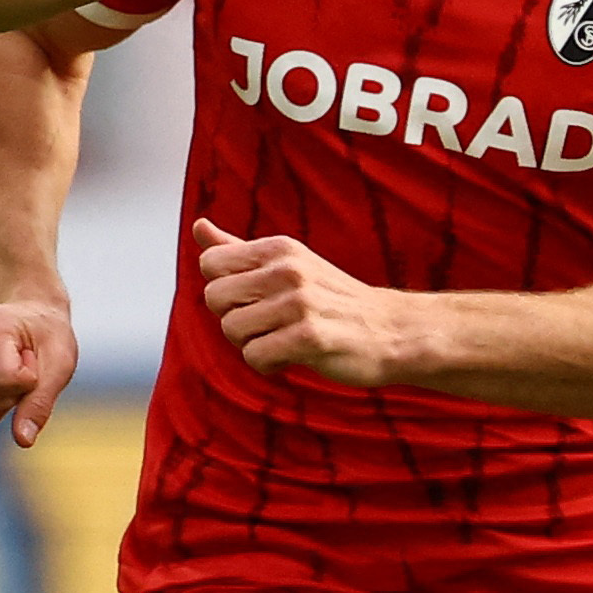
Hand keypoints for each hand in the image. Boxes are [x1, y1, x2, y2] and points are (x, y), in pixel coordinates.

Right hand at [0, 299, 80, 444]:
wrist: (25, 316)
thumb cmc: (46, 338)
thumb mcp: (60, 363)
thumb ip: (40, 402)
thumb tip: (22, 440)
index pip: (3, 383)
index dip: (29, 384)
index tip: (33, 361)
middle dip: (12, 398)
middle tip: (21, 369)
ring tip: (5, 376)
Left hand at [194, 216, 414, 386]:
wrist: (392, 330)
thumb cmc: (332, 299)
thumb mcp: (288, 263)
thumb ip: (240, 249)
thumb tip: (199, 227)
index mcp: (279, 249)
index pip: (210, 263)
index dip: (224, 289)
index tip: (253, 299)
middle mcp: (288, 270)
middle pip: (214, 297)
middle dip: (233, 318)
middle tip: (266, 325)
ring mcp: (300, 303)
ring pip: (231, 329)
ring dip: (251, 344)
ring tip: (282, 340)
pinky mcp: (310, 337)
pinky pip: (255, 356)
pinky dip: (267, 364)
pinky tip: (290, 357)